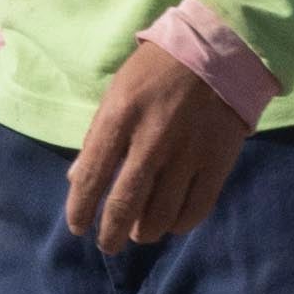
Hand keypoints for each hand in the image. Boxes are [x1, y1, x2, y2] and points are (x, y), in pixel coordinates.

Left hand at [63, 31, 261, 255]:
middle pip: (125, 205)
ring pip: (160, 215)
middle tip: (109, 243)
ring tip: (140, 232)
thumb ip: (98, 138)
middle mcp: (152, 140)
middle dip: (111, 234)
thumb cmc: (156, 71)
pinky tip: (171, 222)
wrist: (217, 50)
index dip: (80, 208)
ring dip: (145, 232)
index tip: (78, 227)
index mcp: (119, 118)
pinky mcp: (217, 162)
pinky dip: (179, 224)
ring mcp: (187, 153)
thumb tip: (76, 179)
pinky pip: (195, 209)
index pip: (91, 176)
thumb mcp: (117, 94)